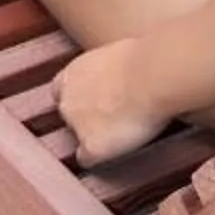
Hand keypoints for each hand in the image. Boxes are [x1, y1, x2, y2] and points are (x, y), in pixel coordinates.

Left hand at [54, 39, 174, 167]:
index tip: (97, 101)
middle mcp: (67, 100)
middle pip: (69, 115)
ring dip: (92, 137)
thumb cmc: (144, 59)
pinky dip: (99, 158)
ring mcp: (76, 125)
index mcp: (71, 73)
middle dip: (85, 117)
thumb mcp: (115, 55)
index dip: (81, 98)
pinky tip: (117, 152)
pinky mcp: (91, 146)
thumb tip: (118, 76)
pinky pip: (88, 159)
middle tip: (113, 117)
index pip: (61, 91)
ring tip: (120, 134)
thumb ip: (104, 69)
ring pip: (78, 138)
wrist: (153, 76)